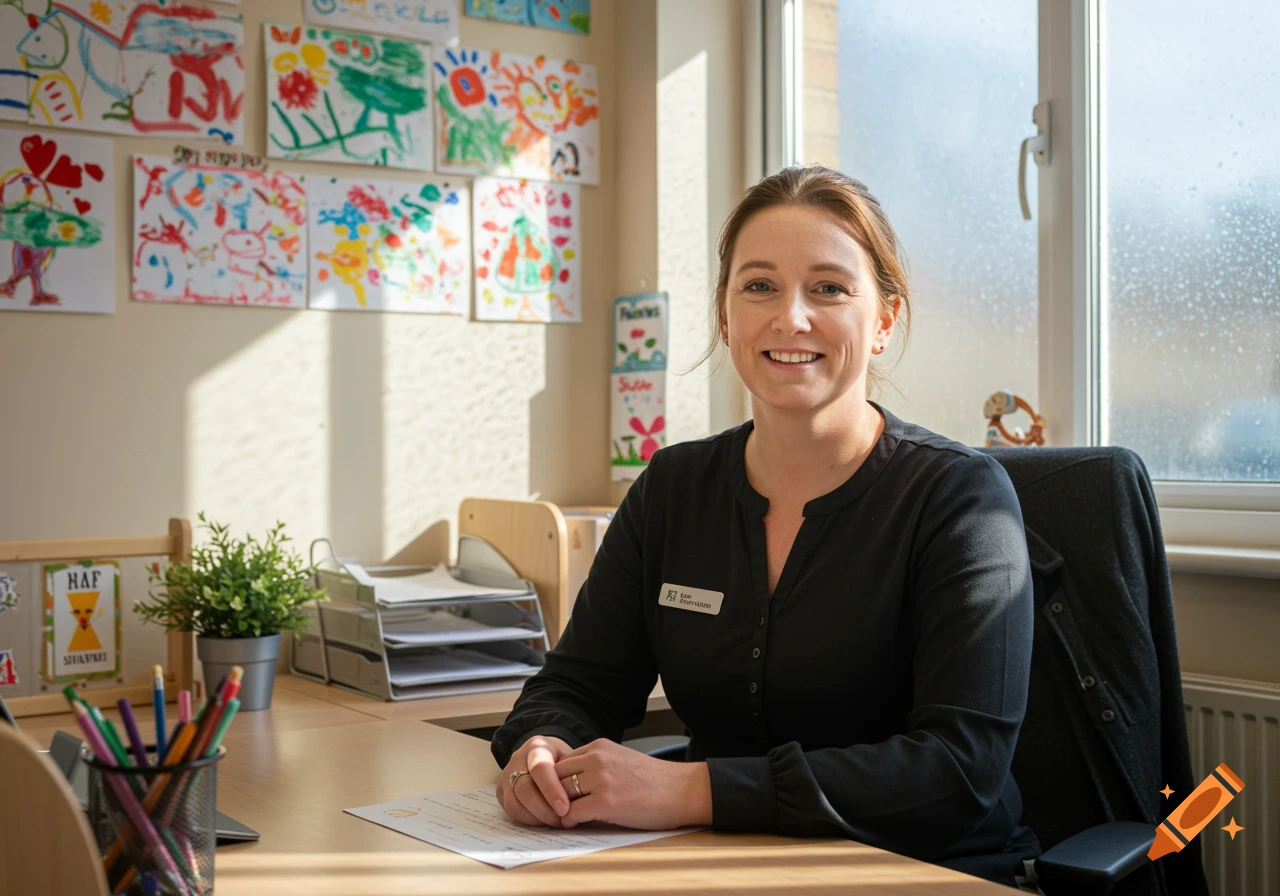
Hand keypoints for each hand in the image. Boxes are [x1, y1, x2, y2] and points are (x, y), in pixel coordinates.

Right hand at [496, 735, 575, 826]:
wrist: (542, 755)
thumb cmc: (561, 759)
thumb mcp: (570, 758)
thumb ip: (572, 774)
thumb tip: (583, 802)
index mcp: (537, 747)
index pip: (540, 769)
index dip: (552, 791)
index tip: (565, 809)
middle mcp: (517, 759)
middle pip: (524, 788)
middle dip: (544, 809)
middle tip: (561, 821)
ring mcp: (506, 775)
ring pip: (515, 803)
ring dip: (536, 818)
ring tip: (554, 822)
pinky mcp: (501, 791)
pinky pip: (510, 811)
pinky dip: (527, 820)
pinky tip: (543, 822)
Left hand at [552, 739, 711, 830]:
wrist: (683, 790)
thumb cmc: (655, 781)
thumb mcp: (621, 760)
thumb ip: (596, 765)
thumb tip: (571, 782)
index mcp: (599, 746)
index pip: (560, 762)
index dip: (554, 782)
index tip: (556, 796)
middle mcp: (596, 759)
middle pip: (554, 777)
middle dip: (551, 795)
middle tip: (552, 810)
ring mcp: (600, 779)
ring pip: (560, 795)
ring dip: (558, 809)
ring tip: (563, 818)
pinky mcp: (606, 802)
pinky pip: (572, 813)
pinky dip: (568, 821)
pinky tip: (575, 824)